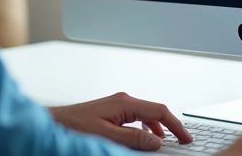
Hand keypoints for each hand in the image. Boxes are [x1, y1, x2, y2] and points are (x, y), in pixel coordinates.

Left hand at [48, 92, 192, 150]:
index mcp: (125, 103)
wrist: (56, 121)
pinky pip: (136, 117)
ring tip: (165, 142)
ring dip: (158, 128)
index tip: (185, 138)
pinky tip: (145, 137)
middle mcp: (123, 100)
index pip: (159, 111)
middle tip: (181, 140)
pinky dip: (146, 127)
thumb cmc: (75, 125)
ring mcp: (118, 104)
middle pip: (155, 111)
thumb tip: (156, 141)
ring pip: (146, 114)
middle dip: (170, 126)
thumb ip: (133, 139)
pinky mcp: (112, 110)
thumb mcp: (107, 135)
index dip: (176, 125)